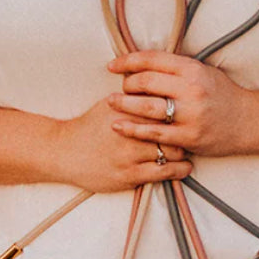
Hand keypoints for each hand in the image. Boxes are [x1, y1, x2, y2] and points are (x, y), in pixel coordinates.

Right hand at [54, 96, 191, 192]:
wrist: (64, 152)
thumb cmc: (89, 127)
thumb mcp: (109, 104)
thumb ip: (133, 96)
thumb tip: (157, 83)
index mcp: (126, 108)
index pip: (163, 103)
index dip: (180, 106)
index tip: (189, 110)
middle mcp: (129, 129)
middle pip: (172, 126)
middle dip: (185, 128)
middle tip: (193, 130)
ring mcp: (130, 154)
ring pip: (172, 150)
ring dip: (184, 150)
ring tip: (189, 148)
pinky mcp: (129, 175)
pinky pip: (164, 172)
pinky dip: (180, 169)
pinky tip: (184, 167)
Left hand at [105, 49, 256, 157]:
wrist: (250, 122)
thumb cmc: (223, 95)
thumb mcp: (203, 72)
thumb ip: (176, 69)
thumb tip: (143, 65)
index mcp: (193, 69)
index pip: (152, 59)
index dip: (127, 61)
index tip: (112, 66)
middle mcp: (191, 89)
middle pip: (145, 82)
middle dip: (126, 84)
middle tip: (119, 89)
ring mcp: (190, 114)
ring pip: (146, 107)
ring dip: (123, 105)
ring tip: (111, 103)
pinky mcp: (189, 137)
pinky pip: (154, 133)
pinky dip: (133, 129)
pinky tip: (119, 126)